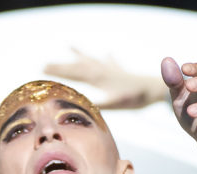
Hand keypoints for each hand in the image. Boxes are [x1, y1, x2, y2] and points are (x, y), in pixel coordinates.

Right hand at [44, 50, 164, 109]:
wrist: (154, 88)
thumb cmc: (135, 96)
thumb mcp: (116, 102)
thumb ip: (99, 102)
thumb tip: (82, 105)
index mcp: (98, 77)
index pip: (74, 72)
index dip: (59, 71)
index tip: (43, 69)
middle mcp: (103, 71)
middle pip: (78, 66)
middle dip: (62, 66)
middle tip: (45, 65)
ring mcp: (112, 70)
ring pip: (91, 61)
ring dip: (80, 55)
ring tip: (70, 46)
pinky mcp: (121, 73)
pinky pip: (110, 63)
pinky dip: (107, 58)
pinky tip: (107, 52)